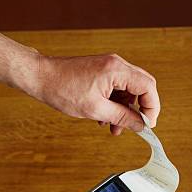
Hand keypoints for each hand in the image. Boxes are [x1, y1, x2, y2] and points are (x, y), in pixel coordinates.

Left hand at [30, 54, 159, 134]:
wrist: (40, 77)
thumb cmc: (62, 89)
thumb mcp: (95, 110)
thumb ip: (122, 118)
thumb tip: (140, 126)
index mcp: (117, 70)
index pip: (148, 87)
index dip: (151, 107)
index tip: (147, 124)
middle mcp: (116, 64)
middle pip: (142, 86)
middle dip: (139, 109)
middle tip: (135, 126)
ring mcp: (109, 66)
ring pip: (130, 90)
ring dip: (125, 109)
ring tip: (114, 126)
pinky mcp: (102, 71)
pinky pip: (118, 88)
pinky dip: (116, 103)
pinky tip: (105, 117)